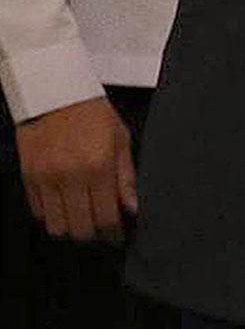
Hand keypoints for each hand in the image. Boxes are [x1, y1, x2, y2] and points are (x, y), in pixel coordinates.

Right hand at [15, 94, 135, 242]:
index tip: (118, 236)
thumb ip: (127, 176)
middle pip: (80, 228)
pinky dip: (52, 216)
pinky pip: (39, 212)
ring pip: (56, 226)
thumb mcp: (121, 139)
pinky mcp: (28, 178)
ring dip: (71, 228)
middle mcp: (71, 177)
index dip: (114, 233)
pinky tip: (64, 208)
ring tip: (82, 221)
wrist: (54, 92)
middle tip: (102, 230)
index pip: (106, 216)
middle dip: (93, 235)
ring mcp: (46, 179)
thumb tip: (133, 207)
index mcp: (98, 167)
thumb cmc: (93, 112)